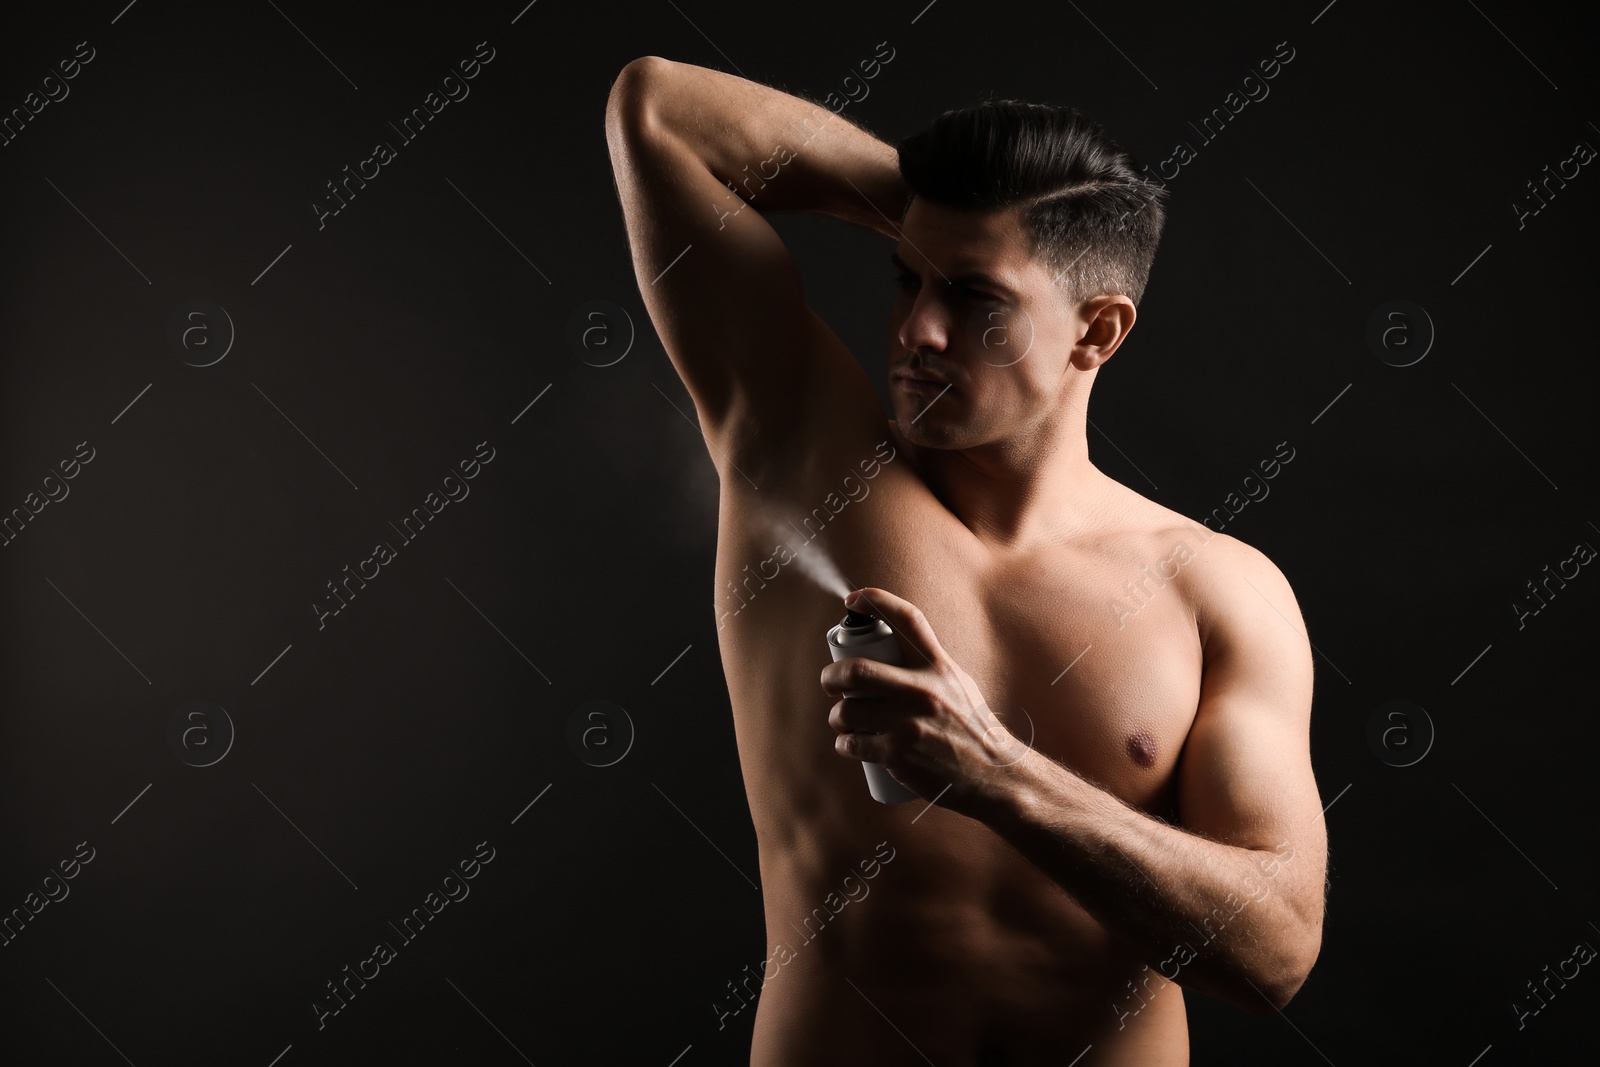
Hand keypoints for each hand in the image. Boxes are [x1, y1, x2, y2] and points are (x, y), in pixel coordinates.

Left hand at [820, 587, 1031, 816]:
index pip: (907, 619)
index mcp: (939, 667)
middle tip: (830, 682)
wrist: (994, 775)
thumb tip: (889, 647)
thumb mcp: (959, 685)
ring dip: (837, 716)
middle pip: (857, 669)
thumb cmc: (972, 727)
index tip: (853, 599)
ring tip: (843, 720)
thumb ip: (929, 665)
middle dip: (831, 675)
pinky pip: (853, 744)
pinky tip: (849, 744)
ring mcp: (909, 724)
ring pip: (847, 710)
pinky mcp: (899, 755)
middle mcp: (924, 691)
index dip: (875, 600)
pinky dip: (844, 744)